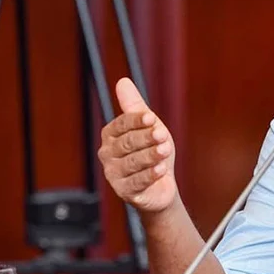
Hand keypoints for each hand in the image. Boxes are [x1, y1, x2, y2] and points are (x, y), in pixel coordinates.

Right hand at [98, 77, 177, 212]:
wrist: (160, 183)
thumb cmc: (152, 149)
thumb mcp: (147, 126)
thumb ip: (134, 105)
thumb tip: (122, 81)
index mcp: (111, 135)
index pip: (121, 124)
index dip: (136, 120)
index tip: (151, 117)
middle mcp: (108, 154)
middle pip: (128, 143)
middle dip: (147, 138)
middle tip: (163, 136)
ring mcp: (114, 174)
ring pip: (133, 162)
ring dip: (151, 155)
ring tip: (165, 150)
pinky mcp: (124, 192)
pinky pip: (137, 182)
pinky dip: (150, 175)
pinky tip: (160, 169)